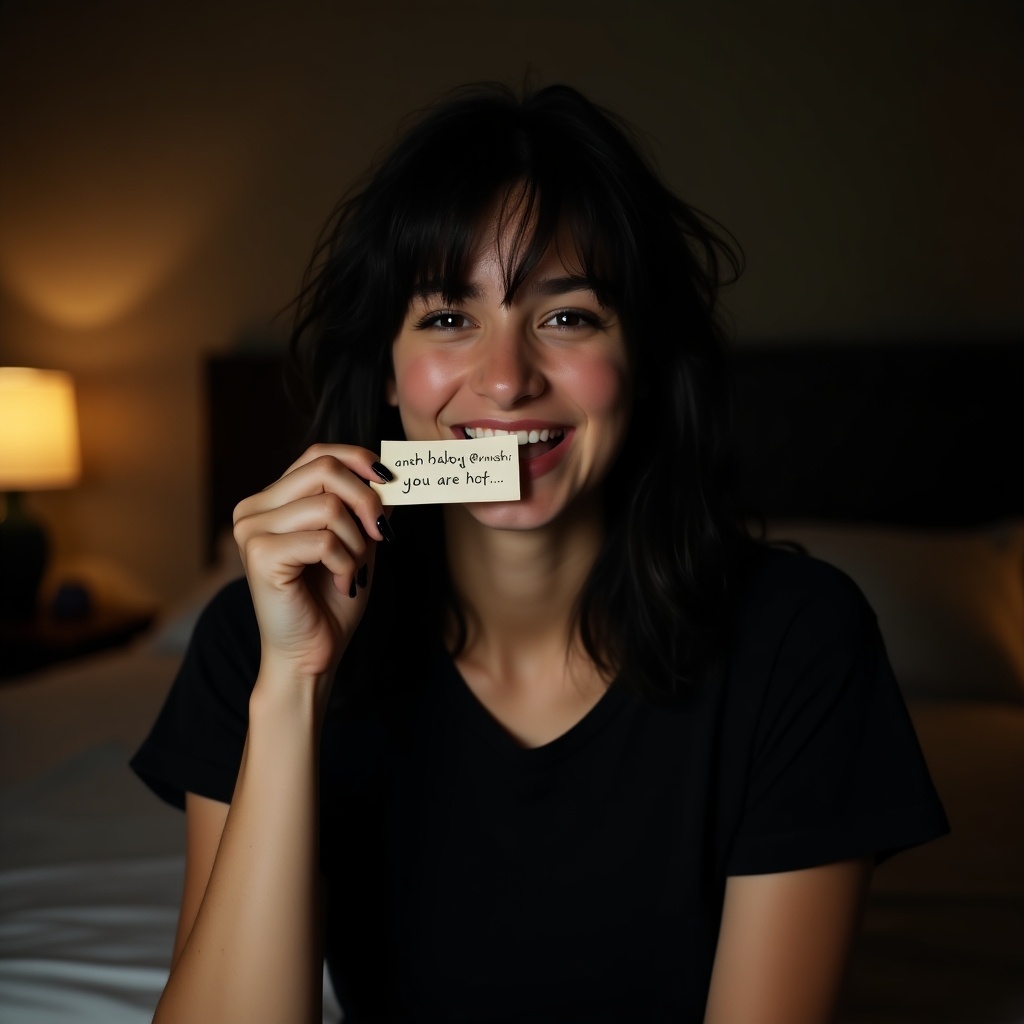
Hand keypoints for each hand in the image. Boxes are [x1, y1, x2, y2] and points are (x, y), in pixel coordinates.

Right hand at [232, 444, 392, 684]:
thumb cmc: (331, 601)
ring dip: (357, 542)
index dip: (358, 459)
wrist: (312, 655)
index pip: (317, 455)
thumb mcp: (358, 543)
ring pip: (329, 506)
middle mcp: (254, 510)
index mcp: (272, 501)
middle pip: (324, 470)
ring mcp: (251, 531)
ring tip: (354, 569)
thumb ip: (366, 507)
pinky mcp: (259, 555)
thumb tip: (391, 474)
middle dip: (366, 500)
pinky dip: (346, 563)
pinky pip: (324, 540)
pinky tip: (342, 584)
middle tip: (382, 534)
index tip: (390, 479)